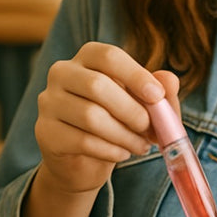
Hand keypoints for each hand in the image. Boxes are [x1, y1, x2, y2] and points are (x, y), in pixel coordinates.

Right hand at [34, 42, 179, 195]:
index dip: (135, 75)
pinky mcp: (45, 132)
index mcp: (87, 57)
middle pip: (97, 85)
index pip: (108, 56)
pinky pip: (81, 141)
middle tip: (150, 129)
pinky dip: (110, 150)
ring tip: (141, 146)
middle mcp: (62, 73)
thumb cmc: (118, 122)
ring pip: (90, 116)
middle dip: (131, 110)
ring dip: (124, 135)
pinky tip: (122, 154)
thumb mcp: (144, 105)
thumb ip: (160, 92)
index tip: (157, 96)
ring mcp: (49, 102)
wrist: (83, 160)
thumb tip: (170, 81)